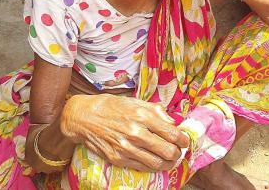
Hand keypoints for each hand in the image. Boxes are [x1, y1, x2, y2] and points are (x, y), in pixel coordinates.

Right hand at [59, 94, 190, 171]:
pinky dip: (153, 167)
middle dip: (178, 153)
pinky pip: (142, 167)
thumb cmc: (110, 107)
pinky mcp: (118, 159)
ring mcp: (126, 148)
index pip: (172, 133)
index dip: (183, 139)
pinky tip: (156, 161)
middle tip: (178, 151)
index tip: (184, 140)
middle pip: (168, 151)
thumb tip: (172, 123)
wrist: (84, 117)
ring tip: (170, 159)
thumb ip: (156, 111)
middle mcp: (136, 132)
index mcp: (142, 115)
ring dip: (168, 163)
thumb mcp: (135, 101)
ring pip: (157, 163)